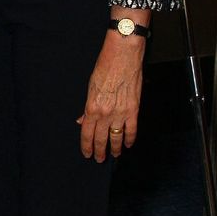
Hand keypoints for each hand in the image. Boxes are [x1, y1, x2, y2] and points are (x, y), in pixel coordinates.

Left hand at [77, 32, 143, 162]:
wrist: (123, 56)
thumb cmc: (105, 67)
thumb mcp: (90, 87)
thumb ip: (87, 107)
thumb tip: (83, 121)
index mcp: (92, 107)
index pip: (87, 133)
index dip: (86, 145)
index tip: (87, 153)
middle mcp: (105, 113)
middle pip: (101, 138)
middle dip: (99, 151)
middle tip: (99, 159)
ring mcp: (120, 113)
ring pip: (116, 137)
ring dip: (114, 148)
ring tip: (113, 155)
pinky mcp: (133, 109)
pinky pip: (131, 129)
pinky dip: (129, 138)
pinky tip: (127, 144)